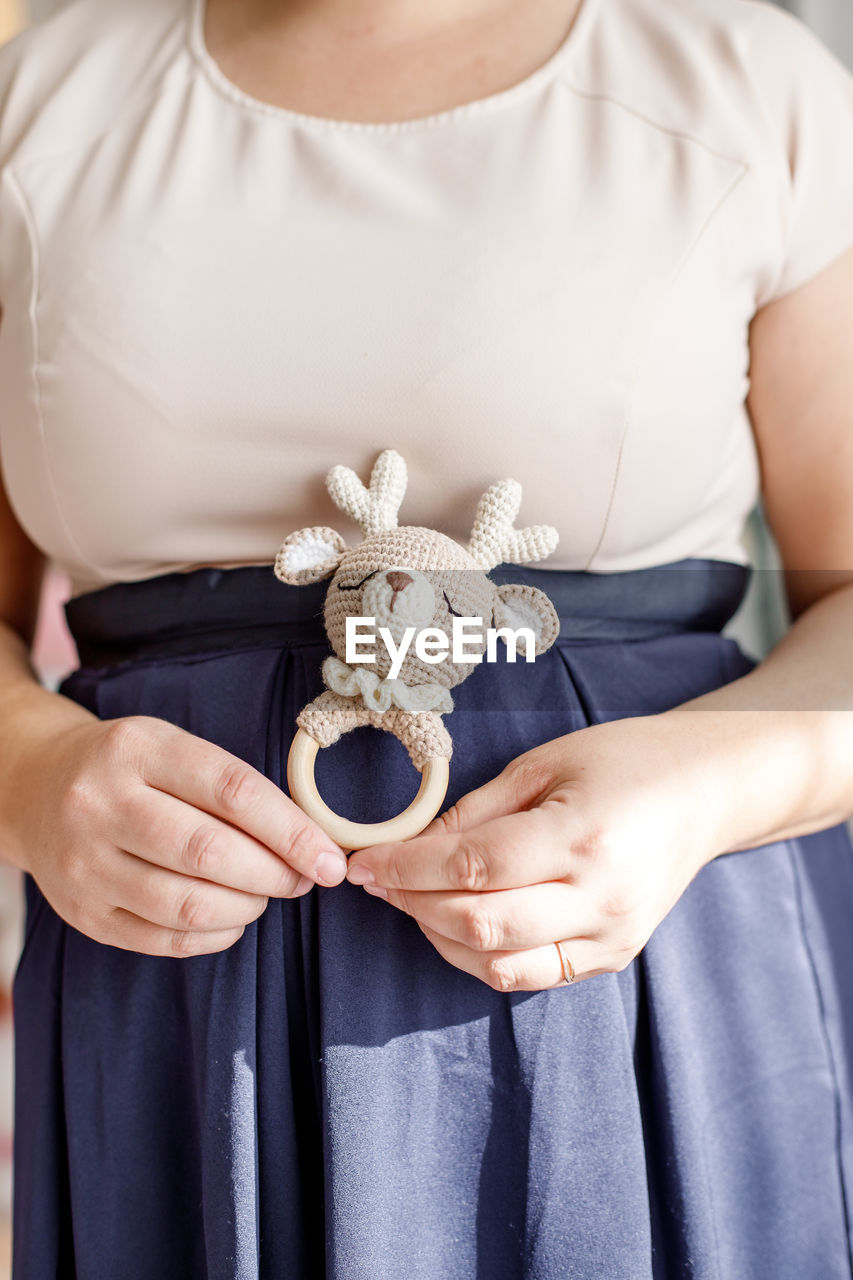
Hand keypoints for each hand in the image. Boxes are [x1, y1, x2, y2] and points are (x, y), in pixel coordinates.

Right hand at [7, 714, 347, 956]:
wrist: (36, 788)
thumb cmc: (130, 768)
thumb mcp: (172, 748)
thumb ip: (234, 788)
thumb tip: (310, 844)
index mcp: (139, 749)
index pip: (232, 791)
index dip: (292, 831)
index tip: (330, 859)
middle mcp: (103, 804)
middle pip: (209, 853)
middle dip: (274, 875)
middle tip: (301, 879)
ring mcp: (85, 863)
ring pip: (186, 905)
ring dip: (246, 907)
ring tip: (264, 895)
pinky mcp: (82, 913)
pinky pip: (162, 940)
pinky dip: (213, 936)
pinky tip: (231, 918)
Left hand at [345, 713, 734, 990]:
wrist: (706, 793)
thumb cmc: (624, 760)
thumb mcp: (544, 763)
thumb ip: (477, 811)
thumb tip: (411, 848)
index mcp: (583, 836)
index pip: (474, 866)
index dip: (407, 869)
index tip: (365, 864)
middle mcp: (601, 897)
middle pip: (481, 924)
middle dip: (413, 905)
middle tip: (379, 881)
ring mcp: (612, 937)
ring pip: (500, 965)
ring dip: (440, 937)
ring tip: (413, 900)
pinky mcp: (614, 958)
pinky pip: (532, 975)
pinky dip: (483, 957)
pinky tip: (458, 923)